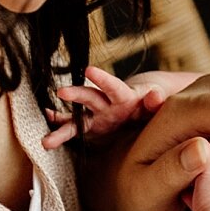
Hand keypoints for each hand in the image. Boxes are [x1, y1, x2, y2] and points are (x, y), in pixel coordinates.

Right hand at [42, 66, 181, 149]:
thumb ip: (157, 100)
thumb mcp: (163, 100)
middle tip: (62, 92)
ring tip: (46, 140)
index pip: (114, 86)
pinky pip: (76, 129)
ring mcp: (99, 114)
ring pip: (78, 117)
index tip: (89, 70)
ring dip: (62, 124)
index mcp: (126, 95)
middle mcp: (108, 102)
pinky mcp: (94, 126)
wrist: (150, 104)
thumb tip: (154, 95)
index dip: (103, 79)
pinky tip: (47, 137)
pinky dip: (61, 130)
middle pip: (91, 97)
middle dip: (77, 95)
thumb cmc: (158, 100)